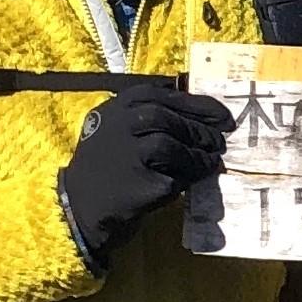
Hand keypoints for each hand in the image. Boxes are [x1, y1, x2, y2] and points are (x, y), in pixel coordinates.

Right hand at [57, 83, 236, 267]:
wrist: (80, 205)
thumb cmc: (106, 163)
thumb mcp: (118, 127)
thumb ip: (151, 114)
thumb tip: (205, 115)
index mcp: (117, 106)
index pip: (163, 95)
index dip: (197, 104)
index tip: (222, 114)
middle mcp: (119, 125)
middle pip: (167, 118)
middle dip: (199, 129)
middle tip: (221, 140)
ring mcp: (126, 154)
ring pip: (171, 145)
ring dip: (198, 153)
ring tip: (212, 160)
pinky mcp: (138, 184)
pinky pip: (173, 177)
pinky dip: (189, 177)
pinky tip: (197, 178)